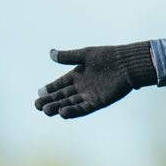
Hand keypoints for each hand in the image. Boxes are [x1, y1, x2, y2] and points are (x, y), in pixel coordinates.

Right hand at [34, 42, 156, 118]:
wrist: (127, 64)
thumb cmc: (108, 56)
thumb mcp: (86, 55)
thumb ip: (68, 56)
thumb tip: (50, 53)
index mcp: (77, 74)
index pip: (59, 84)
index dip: (49, 89)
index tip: (38, 93)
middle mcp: (81, 86)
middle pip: (62, 96)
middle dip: (49, 100)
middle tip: (37, 105)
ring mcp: (89, 95)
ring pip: (69, 104)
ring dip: (58, 107)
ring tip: (46, 110)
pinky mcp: (97, 102)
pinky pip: (82, 108)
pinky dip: (73, 111)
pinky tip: (62, 113)